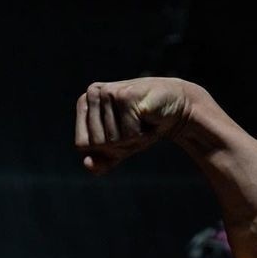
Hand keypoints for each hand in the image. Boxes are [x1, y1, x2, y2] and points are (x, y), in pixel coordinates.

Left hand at [74, 77, 194, 173]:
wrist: (174, 108)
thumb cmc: (143, 126)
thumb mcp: (119, 148)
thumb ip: (101, 161)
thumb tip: (87, 164)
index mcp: (85, 102)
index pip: (82, 144)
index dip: (103, 149)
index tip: (120, 135)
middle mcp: (93, 93)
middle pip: (96, 143)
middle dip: (118, 145)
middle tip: (133, 127)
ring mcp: (108, 93)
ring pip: (112, 140)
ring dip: (131, 139)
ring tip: (141, 121)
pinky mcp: (125, 96)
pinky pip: (127, 134)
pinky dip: (140, 135)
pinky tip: (148, 118)